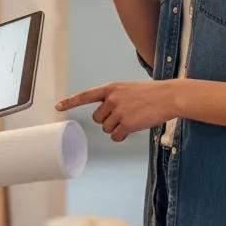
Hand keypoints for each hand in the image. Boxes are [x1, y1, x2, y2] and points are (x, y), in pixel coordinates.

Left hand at [55, 80, 178, 142]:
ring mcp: (118, 111)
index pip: (85, 95)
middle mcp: (111, 99)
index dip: (70, 102)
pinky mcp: (127, 123)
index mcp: (111, 88)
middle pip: (98, 118)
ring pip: (107, 129)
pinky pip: (116, 136)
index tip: (57, 106)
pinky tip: (133, 128)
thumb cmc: (151, 93)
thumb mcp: (128, 89)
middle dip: (108, 120)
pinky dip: (122, 136)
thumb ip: (114, 97)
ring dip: (117, 128)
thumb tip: (105, 114)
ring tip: (132, 119)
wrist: (168, 96)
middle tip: (124, 115)